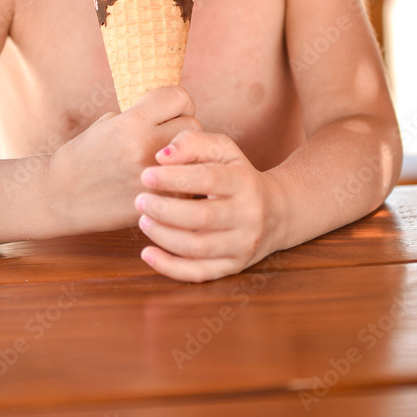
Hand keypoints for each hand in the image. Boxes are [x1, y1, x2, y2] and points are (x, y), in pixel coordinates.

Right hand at [48, 87, 199, 235]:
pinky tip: (162, 184)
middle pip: (192, 125)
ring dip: (187, 156)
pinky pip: (187, 185)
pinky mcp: (157, 201)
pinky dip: (180, 184)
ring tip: (168, 160)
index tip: (167, 112)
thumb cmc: (82, 156)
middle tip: (168, 137)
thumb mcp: (107, 124)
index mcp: (130, 122)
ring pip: (196, 157)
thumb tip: (174, 112)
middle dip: (182, 128)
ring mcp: (153, 177)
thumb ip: (141, 116)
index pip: (178, 97)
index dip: (175, 102)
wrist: (59, 195)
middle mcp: (144, 146)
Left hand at [134, 130, 278, 282]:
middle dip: (164, 210)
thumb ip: (193, 143)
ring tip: (143, 220)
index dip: (174, 177)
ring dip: (163, 235)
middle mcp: (248, 216)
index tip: (146, 175)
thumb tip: (162, 156)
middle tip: (139, 200)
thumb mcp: (223, 150)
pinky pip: (199, 273)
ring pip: (197, 248)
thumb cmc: (237, 175)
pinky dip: (169, 266)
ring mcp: (242, 245)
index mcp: (245, 182)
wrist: (276, 212)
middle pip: (201, 217)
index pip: (208, 179)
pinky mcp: (233, 267)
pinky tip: (147, 253)